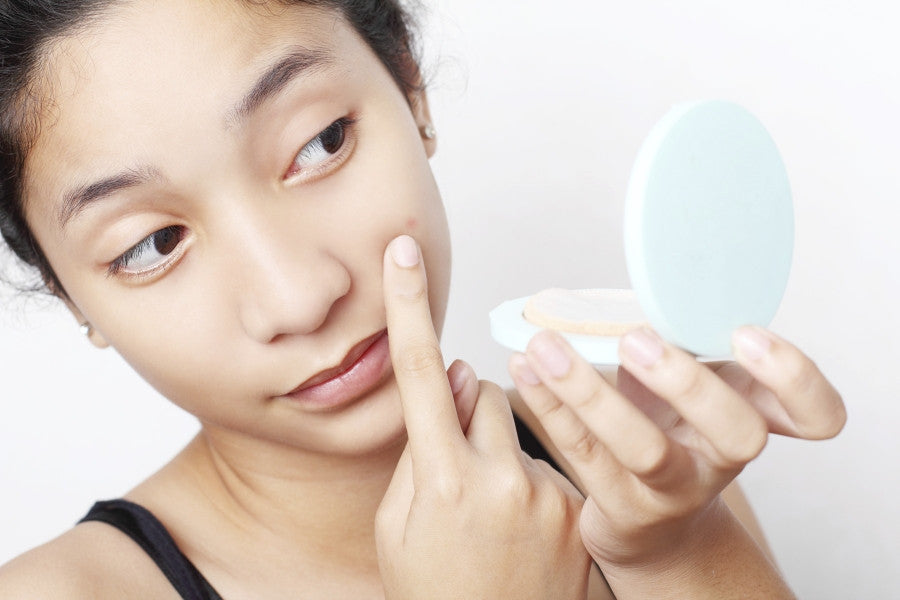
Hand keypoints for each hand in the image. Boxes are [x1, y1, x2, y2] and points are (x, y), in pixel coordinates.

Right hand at [375, 235, 590, 599]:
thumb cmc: (432, 591)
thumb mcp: (397, 527)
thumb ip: (419, 449)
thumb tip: (454, 385)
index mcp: (439, 480)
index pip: (421, 373)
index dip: (408, 309)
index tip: (403, 254)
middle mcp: (499, 478)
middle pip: (488, 395)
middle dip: (471, 412)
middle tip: (460, 467)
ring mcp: (547, 496)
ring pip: (522, 428)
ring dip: (502, 448)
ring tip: (493, 513)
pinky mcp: (582, 513)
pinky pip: (553, 465)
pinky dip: (531, 483)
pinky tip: (522, 533)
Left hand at [509, 326, 844, 578]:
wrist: (650, 526)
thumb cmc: (667, 433)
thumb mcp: (685, 390)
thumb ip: (676, 343)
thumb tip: (624, 273)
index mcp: (751, 416)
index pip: (814, 413)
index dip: (795, 377)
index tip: (746, 333)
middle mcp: (721, 457)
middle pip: (738, 432)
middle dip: (689, 382)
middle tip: (637, 340)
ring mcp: (675, 489)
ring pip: (643, 449)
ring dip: (590, 392)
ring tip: (546, 347)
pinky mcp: (624, 509)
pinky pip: (583, 454)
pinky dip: (549, 404)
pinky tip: (523, 367)